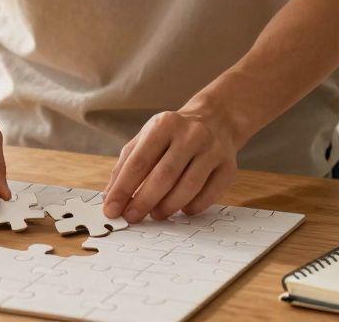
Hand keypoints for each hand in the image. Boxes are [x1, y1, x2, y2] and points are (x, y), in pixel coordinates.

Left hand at [102, 109, 238, 221]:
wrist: (216, 120)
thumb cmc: (173, 135)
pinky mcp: (228, 167)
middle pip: (164, 176)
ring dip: (168, 207)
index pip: (139, 161)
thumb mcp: (146, 139)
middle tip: (131, 217)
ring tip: (156, 214)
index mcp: (164, 125)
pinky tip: (182, 209)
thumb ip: (126, 166)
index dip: (123, 189)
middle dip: (144, 201)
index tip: (111, 209)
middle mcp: (190, 135)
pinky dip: (192, 207)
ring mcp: (212, 150)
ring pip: (188, 187)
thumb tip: (110, 197)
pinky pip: (208, 195)